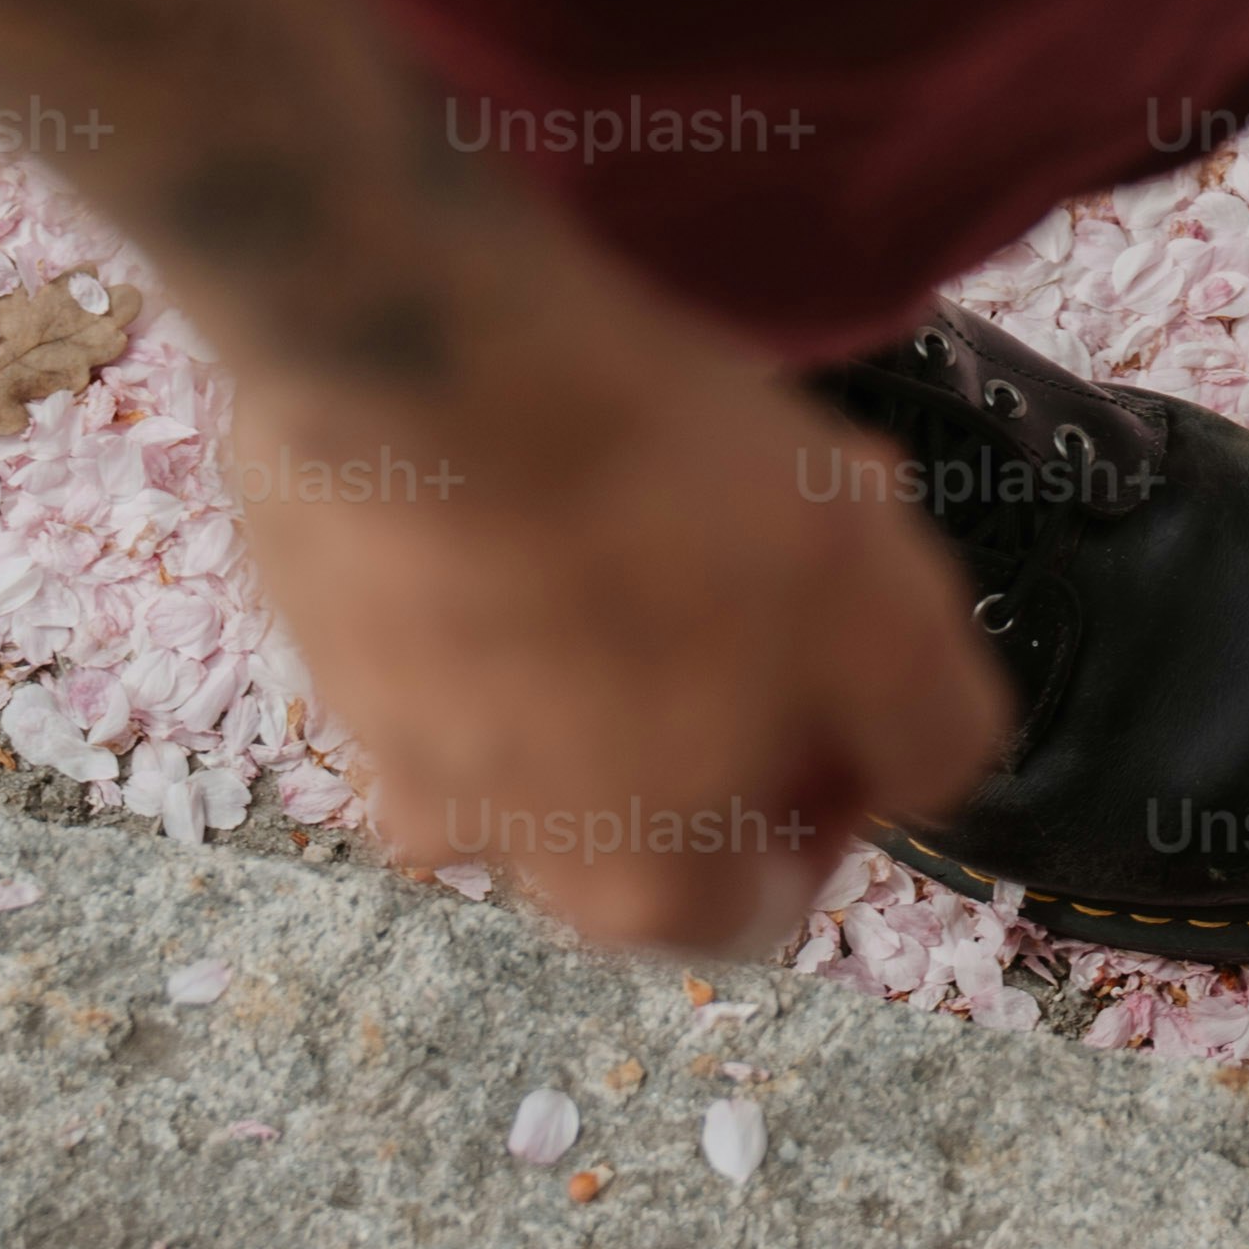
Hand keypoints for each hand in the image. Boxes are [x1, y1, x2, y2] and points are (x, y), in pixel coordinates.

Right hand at [220, 260, 1012, 957]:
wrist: (424, 354)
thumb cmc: (668, 506)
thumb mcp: (886, 620)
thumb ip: (930, 734)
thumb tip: (912, 777)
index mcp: (632, 892)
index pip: (770, 893)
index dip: (832, 777)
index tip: (842, 662)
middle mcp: (487, 852)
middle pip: (648, 807)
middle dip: (718, 701)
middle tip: (755, 561)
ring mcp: (377, 741)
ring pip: (540, 714)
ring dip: (604, 635)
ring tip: (648, 500)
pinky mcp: (317, 624)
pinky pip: (442, 619)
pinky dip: (495, 564)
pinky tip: (537, 463)